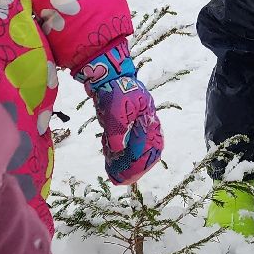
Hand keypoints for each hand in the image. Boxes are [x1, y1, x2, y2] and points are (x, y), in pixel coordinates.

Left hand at [79, 45, 163, 184]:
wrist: (106, 73)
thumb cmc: (113, 88)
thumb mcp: (114, 110)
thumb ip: (116, 130)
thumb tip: (116, 150)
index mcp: (147, 118)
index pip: (146, 147)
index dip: (137, 163)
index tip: (127, 176)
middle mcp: (144, 122)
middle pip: (146, 150)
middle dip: (135, 167)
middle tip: (122, 180)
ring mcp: (136, 123)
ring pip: (136, 149)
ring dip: (126, 163)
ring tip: (115, 176)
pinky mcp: (125, 123)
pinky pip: (126, 142)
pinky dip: (119, 153)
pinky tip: (110, 159)